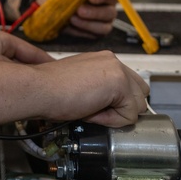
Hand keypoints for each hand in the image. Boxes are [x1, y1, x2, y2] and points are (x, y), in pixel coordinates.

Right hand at [34, 50, 149, 125]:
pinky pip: (130, 114)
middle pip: (140, 93)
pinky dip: (112, 120)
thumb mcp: (82, 84)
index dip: (115, 102)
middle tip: (96, 109)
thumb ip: (101, 89)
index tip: (93, 104)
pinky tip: (91, 111)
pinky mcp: (120, 83)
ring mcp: (118, 70)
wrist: (40, 89)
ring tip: (92, 110)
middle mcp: (113, 61)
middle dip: (123, 107)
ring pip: (138, 105)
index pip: (129, 85)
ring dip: (117, 114)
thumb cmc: (51, 88)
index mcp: (104, 60)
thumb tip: (113, 104)